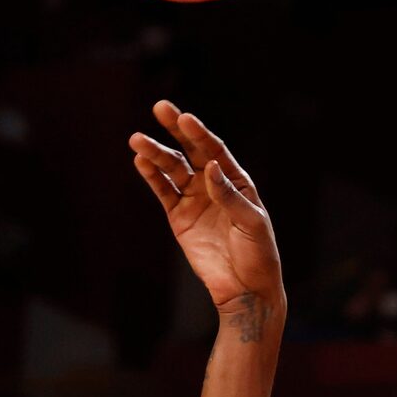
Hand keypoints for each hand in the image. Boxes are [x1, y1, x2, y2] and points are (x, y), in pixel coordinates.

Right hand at [129, 103, 283, 323]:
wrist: (244, 288)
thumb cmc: (257, 254)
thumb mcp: (251, 222)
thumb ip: (229, 195)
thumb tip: (208, 166)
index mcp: (236, 181)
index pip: (214, 151)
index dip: (200, 134)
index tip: (185, 118)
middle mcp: (213, 185)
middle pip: (191, 152)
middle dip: (175, 130)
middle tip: (160, 107)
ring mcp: (194, 200)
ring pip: (172, 170)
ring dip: (156, 154)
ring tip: (138, 140)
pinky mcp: (179, 218)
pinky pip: (164, 192)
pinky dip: (152, 177)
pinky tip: (141, 162)